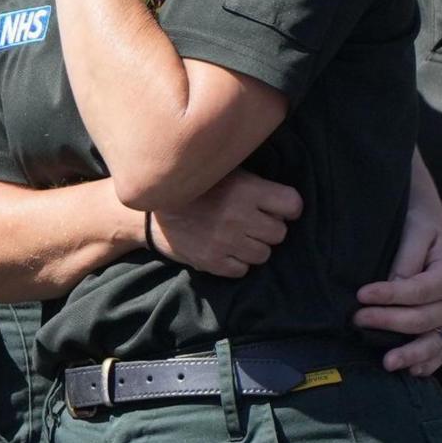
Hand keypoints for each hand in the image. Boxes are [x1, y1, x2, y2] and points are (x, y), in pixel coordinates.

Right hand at [149, 169, 302, 276]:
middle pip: (279, 232)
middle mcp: (239, 216)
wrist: (149, 213)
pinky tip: (224, 249)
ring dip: (253, 247)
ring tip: (236, 236)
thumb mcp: (223, 173)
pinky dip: (236, 262)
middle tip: (251, 222)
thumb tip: (285, 203)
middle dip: (268, 228)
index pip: (292, 204)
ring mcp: (226, 241)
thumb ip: (254, 184)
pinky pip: (242, 270)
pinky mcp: (213, 262)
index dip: (288, 207)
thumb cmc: (193, 190)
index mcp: (245, 189)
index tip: (279, 208)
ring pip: (264, 254)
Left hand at [354, 190, 441, 376]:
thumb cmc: (417, 227)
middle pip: (422, 319)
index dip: (390, 295)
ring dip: (410, 354)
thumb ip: (406, 258)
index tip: (362, 294)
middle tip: (357, 318)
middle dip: (388, 321)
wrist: (427, 230)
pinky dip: (426, 364)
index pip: (419, 291)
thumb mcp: (414, 231)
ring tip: (387, 362)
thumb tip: (394, 285)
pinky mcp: (440, 331)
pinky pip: (437, 353)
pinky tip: (410, 371)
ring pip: (433, 343)